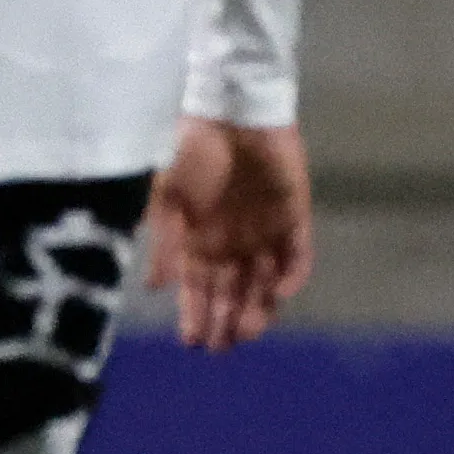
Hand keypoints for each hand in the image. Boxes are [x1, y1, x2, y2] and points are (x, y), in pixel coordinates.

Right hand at [147, 119, 311, 349]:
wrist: (229, 107)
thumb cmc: (189, 148)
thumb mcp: (165, 196)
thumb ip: (164, 241)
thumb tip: (155, 288)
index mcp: (199, 241)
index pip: (198, 289)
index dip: (195, 315)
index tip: (192, 342)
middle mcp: (233, 244)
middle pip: (232, 294)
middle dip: (226, 322)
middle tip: (221, 347)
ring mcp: (265, 232)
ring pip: (265, 283)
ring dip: (258, 308)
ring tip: (248, 330)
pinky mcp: (295, 217)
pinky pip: (298, 255)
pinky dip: (291, 275)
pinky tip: (279, 293)